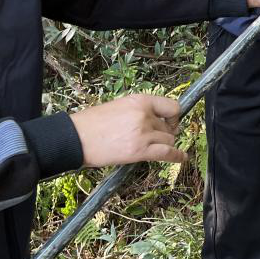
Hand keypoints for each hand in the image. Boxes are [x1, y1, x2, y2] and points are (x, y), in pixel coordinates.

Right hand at [70, 94, 184, 166]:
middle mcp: (145, 115)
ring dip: (164, 144)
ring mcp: (143, 133)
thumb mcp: (120, 106)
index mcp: (140, 100)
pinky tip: (182, 158)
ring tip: (153, 147)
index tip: (170, 121)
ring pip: (168, 140)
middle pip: (168, 126)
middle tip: (155, 138)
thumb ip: (140, 111)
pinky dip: (177, 156)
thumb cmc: (93, 123)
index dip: (173, 116)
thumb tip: (157, 119)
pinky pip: (167, 153)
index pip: (171, 106)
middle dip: (165, 133)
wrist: (76, 138)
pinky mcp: (139, 151)